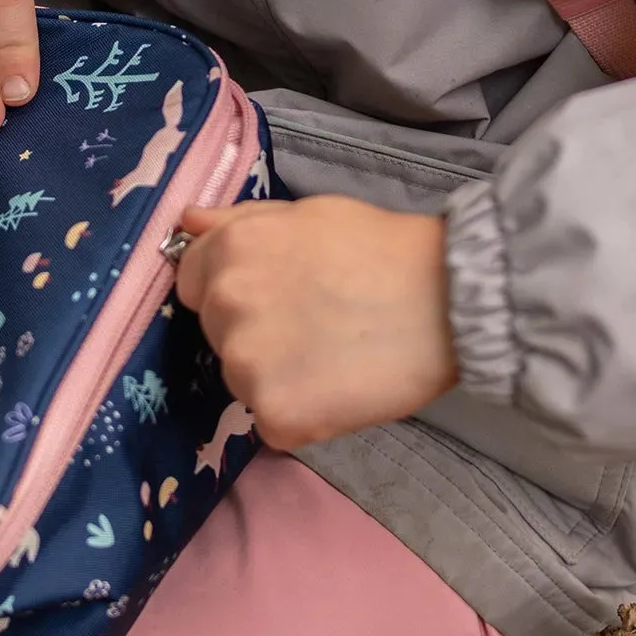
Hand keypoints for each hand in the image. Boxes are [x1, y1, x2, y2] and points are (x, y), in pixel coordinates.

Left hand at [174, 197, 458, 449]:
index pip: (191, 284)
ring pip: (243, 380)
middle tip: (315, 323)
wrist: (448, 300)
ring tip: (333, 355)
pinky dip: (301, 415)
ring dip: (276, 377)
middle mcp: (225, 305)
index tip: (275, 296)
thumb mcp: (306, 214)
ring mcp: (246, 364)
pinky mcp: (276, 414)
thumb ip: (240, 220)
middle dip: (254, 332)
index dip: (232, 290)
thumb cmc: (382, 248)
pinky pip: (272, 422)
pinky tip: (339, 389)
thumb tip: (187, 223)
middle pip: (218, 334)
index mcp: (228, 251)